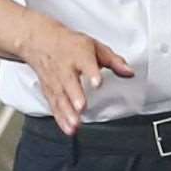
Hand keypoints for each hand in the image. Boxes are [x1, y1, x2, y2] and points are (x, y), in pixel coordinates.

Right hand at [19, 18, 135, 133]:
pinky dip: (60, 119)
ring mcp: (55, 80)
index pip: (86, 63)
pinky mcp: (49, 91)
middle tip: (81, 107)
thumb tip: (129, 72)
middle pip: (69, 83)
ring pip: (60, 97)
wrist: (41, 42)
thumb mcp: (95, 47)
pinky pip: (54, 106)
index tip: (97, 83)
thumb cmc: (70, 45)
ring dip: (67, 112)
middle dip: (75, 96)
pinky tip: (69, 129)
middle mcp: (65, 68)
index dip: (91, 73)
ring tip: (75, 125)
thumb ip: (114, 61)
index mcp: (79, 55)